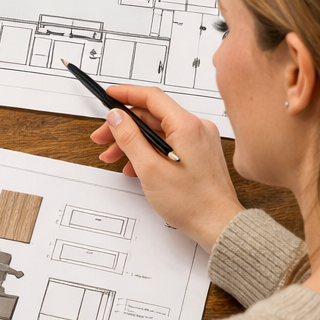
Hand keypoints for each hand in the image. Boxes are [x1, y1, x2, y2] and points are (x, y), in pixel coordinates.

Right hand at [91, 85, 242, 250]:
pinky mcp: (199, 153)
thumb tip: (116, 117)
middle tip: (102, 139)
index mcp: (187, 126)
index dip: (126, 94)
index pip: (151, 97)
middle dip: (123, 126)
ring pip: (158, 131)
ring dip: (133, 141)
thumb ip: (130, 138)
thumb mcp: (149, 169)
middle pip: (152, 116)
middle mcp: (196, 128)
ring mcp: (199, 140)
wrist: (218, 225)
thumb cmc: (191, 202)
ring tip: (114, 158)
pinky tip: (135, 166)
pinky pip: (168, 142)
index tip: (108, 95)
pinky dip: (148, 150)